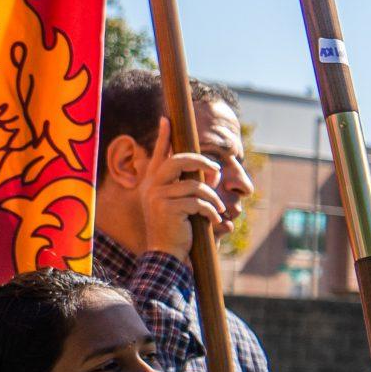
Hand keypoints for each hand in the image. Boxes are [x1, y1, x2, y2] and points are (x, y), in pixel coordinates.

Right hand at [139, 119, 225, 255]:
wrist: (165, 252)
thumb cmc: (175, 227)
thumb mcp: (177, 203)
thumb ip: (188, 185)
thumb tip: (211, 173)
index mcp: (152, 182)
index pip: (159, 154)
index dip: (163, 136)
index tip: (166, 119)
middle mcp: (152, 186)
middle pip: (179, 161)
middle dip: (201, 162)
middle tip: (216, 171)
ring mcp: (158, 196)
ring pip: (195, 185)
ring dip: (212, 198)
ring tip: (218, 210)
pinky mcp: (169, 208)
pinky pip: (199, 202)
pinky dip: (211, 211)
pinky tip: (214, 220)